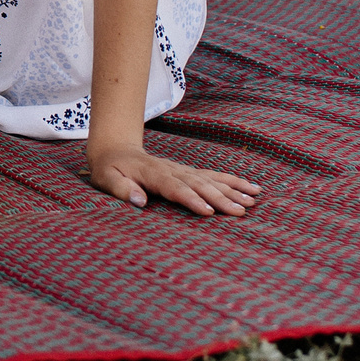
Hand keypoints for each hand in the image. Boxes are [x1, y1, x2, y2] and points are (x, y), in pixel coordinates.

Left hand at [85, 142, 261, 216]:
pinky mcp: (188, 172)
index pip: (174, 188)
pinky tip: (251, 188)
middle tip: (241, 211)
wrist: (116, 148)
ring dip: (232, 189)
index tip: (208, 212)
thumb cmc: (110, 168)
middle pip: (199, 184)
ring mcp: (182, 169)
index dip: (191, 199)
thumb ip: (121, 189)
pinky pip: (213, 176)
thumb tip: (139, 201)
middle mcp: (172, 170)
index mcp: (152, 174)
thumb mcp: (106, 178)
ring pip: (210, 179)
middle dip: (221, 198)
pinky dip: (232, 181)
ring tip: (253, 200)